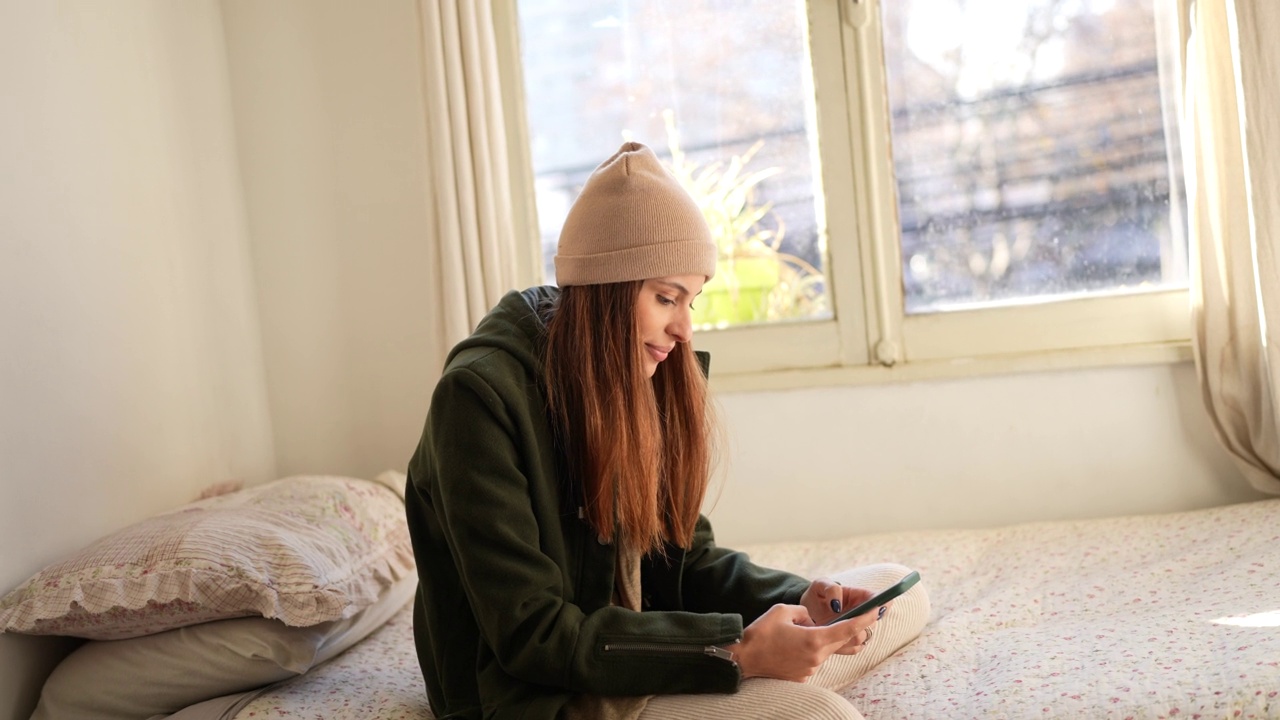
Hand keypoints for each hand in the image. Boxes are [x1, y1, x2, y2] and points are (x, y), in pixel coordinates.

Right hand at [719, 604, 860, 681]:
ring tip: (792, 633)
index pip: (846, 629)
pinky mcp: (802, 677)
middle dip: (845, 629)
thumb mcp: (783, 611)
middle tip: (855, 616)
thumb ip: (804, 612)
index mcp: (814, 639)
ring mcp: (809, 669)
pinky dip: (807, 650)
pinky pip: (812, 659)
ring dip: (817, 639)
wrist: (743, 659)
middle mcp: (816, 657)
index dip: (864, 620)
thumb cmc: (760, 633)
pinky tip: (788, 646)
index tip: (877, 612)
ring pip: (823, 649)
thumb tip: (811, 620)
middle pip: (838, 641)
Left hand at [799, 577, 887, 654]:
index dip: (880, 604)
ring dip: (849, 635)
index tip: (873, 609)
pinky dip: (844, 646)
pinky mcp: (849, 642)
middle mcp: (863, 614)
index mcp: (859, 596)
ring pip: (863, 637)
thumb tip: (837, 605)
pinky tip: (830, 641)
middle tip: (841, 622)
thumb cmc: (817, 594)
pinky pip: (854, 648)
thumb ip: (831, 589)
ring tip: (831, 631)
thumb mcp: (821, 584)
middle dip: (859, 623)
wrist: (807, 612)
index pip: (877, 599)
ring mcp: (857, 629)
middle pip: (872, 621)